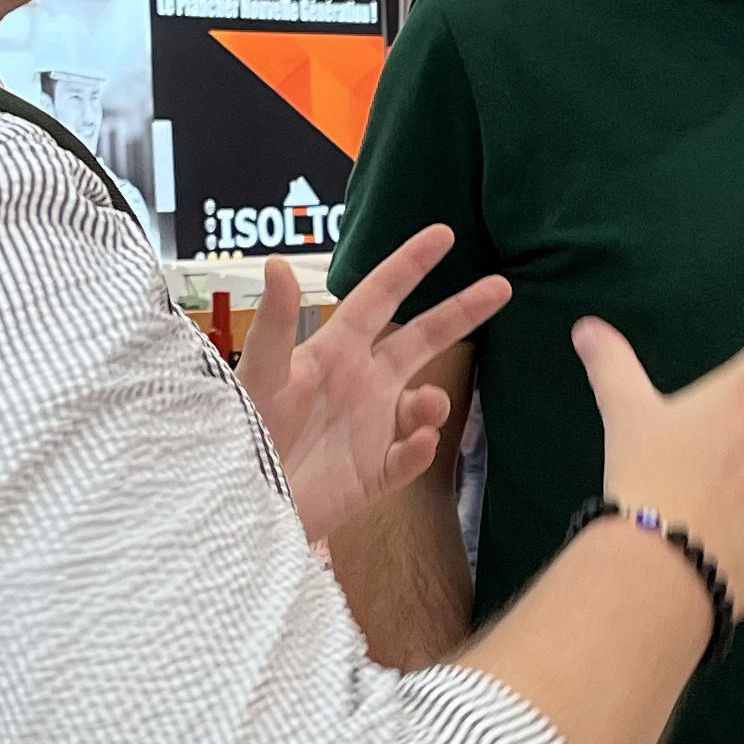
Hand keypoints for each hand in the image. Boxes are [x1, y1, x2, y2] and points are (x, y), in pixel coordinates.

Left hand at [240, 228, 510, 549]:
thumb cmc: (242, 437)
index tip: (444, 235)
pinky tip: (415, 445)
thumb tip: (277, 263)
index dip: (410, 265)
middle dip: (460, 312)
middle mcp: (360, 383)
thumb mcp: (260, 377)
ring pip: (425, 402)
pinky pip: (411, 456)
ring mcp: (371, 428)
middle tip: (502, 286)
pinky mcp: (375, 473)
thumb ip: (274, 325)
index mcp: (333, 352)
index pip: (379, 298)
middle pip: (422, 338)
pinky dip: (419, 449)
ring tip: (424, 407)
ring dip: (433, 401)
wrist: (240, 509)